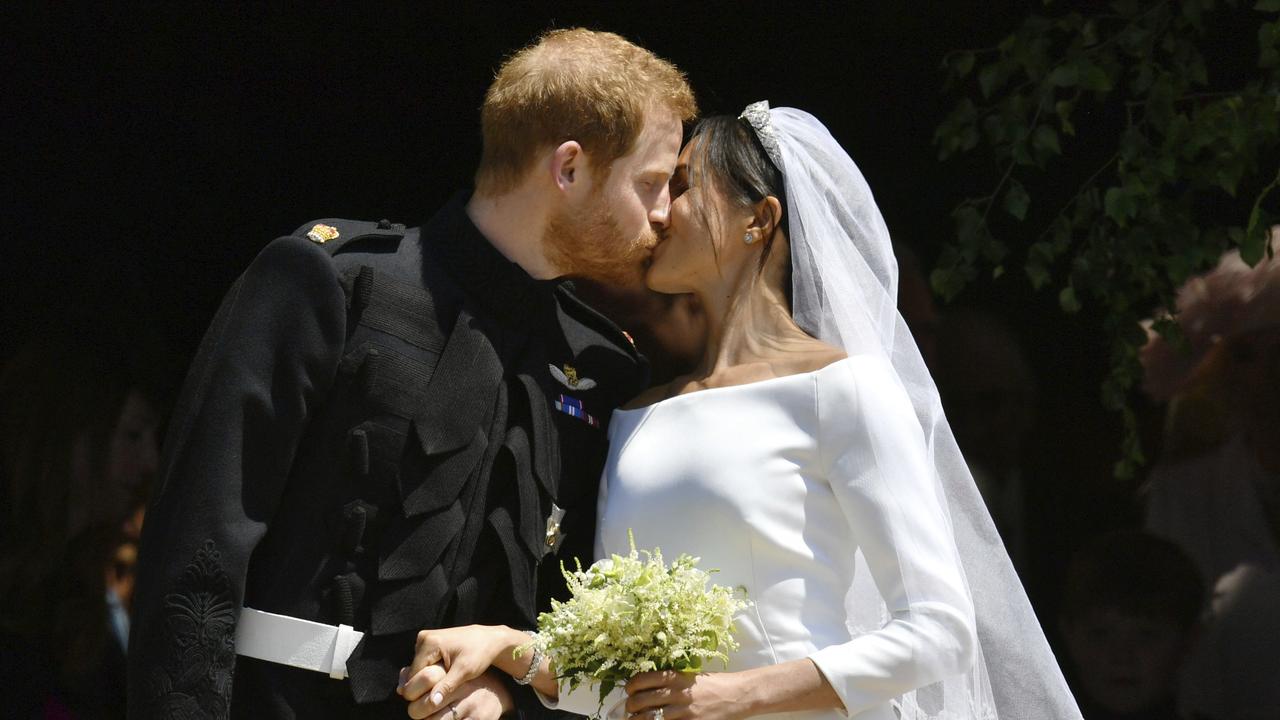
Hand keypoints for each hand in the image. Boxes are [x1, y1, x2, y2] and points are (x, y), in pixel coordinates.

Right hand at [400, 625, 515, 710]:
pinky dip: (432, 671)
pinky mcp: (430, 641)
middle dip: (425, 684)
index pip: (414, 675)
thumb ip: (446, 686)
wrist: (490, 639)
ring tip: (445, 682)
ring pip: (418, 668)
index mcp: (429, 642)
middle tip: (442, 690)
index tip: (435, 697)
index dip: (422, 690)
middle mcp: (423, 637)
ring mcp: (425, 638)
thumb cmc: (480, 653)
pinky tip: (444, 675)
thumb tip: (432, 703)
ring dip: (428, 678)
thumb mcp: (464, 671)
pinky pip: (424, 662)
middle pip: (414, 671)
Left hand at [625, 671, 748, 719]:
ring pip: (651, 718)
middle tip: (630, 709)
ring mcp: (684, 712)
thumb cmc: (714, 685)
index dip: (631, 686)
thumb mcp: (690, 677)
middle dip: (631, 707)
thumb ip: (670, 681)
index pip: (644, 680)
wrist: (737, 695)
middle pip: (642, 701)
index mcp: (676, 677)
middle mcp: (677, 693)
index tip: (628, 690)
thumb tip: (647, 688)